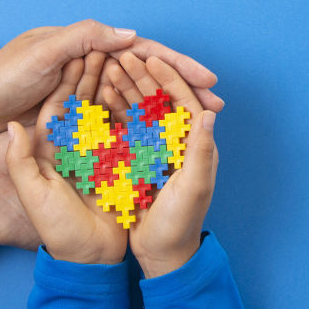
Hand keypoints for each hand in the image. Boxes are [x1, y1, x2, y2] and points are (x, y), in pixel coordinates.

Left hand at [0, 19, 223, 133]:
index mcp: (93, 46)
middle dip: (185, 89)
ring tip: (199, 123)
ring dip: (170, 109)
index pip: (147, 53)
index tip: (208, 80)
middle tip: (216, 105)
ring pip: (142, 98)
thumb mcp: (43, 52)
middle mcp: (98, 66)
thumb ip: (83, 40)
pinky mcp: (84, 114)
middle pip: (151, 76)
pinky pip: (122, 117)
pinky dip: (144, 125)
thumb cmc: (5, 73)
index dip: (179, 66)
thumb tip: (131, 35)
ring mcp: (92, 90)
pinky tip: (162, 138)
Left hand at [5, 52, 127, 264]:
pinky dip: (138, 115)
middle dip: (107, 74)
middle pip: (92, 100)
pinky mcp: (118, 165)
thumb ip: (21, 161)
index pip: (64, 99)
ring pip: (112, 112)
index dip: (78, 75)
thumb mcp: (32, 193)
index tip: (93, 52)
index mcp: (51, 144)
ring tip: (139, 68)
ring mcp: (98, 153)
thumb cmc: (56, 228)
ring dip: (125, 89)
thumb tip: (15, 126)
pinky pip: (128, 133)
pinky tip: (151, 98)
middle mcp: (75, 143)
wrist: (85, 260)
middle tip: (123, 52)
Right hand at [101, 55, 217, 277]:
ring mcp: (155, 149)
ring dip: (125, 89)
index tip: (149, 58)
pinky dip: (113, 111)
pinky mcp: (136, 159)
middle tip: (121, 56)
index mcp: (195, 144)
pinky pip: (125, 128)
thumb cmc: (181, 223)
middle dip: (141, 77)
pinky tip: (99, 95)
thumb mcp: (193, 186)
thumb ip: (200, 150)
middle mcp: (176, 141)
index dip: (167, 78)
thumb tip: (209, 113)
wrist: (162, 253)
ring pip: (139, 110)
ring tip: (107, 68)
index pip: (182, 102)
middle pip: (158, 100)